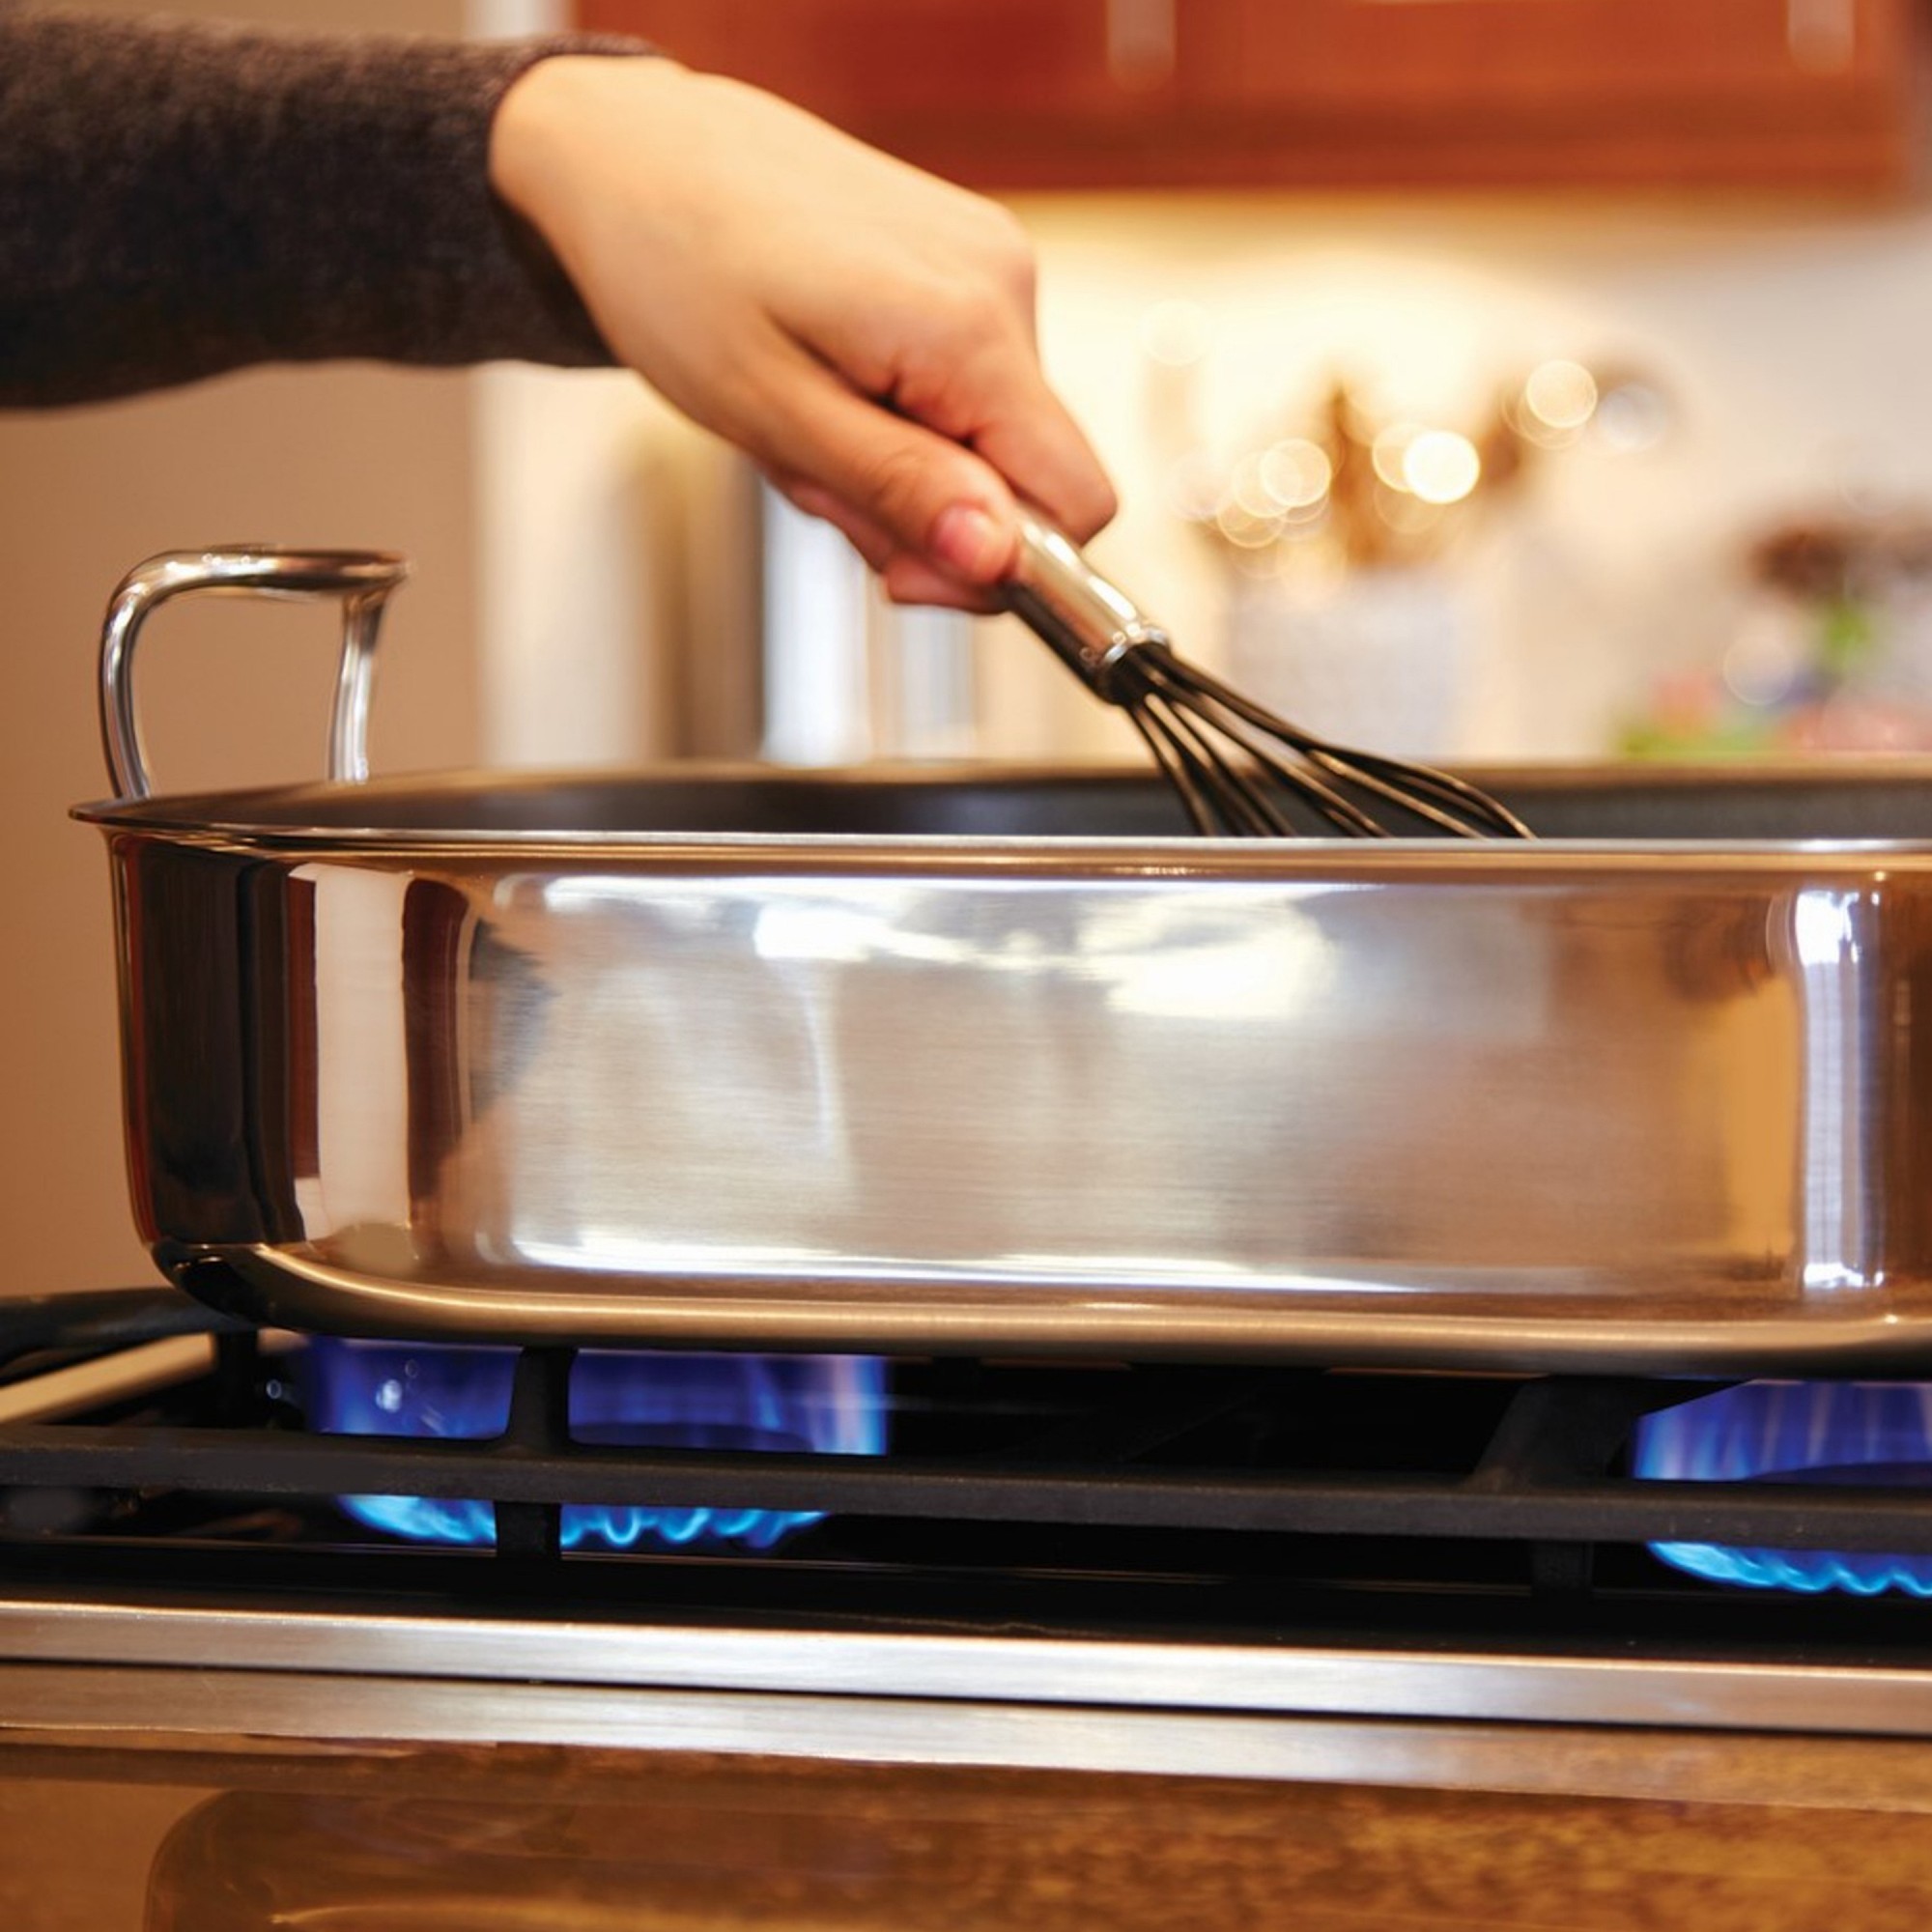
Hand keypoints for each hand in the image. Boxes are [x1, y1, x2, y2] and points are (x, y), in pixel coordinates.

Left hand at [489, 55, 1114, 607]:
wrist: (633, 155)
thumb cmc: (677, 272)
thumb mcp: (774, 416)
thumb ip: (900, 492)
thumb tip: (998, 559)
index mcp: (967, 327)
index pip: (1076, 504)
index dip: (999, 566)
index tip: (902, 569)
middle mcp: (1003, 283)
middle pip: (1029, 478)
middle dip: (928, 513)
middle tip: (817, 479)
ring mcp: (991, 262)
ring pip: (992, 437)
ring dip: (905, 464)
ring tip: (807, 418)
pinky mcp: (966, 258)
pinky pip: (969, 384)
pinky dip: (903, 412)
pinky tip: (830, 381)